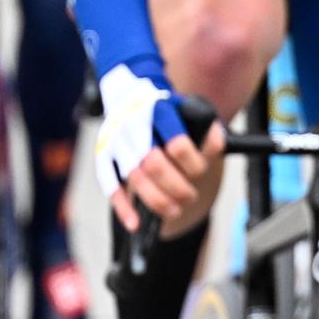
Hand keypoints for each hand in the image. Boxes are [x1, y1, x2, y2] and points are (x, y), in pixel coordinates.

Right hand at [94, 65, 222, 235]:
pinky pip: (109, 184)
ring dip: (156, 200)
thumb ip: (207, 128)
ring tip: (175, 210)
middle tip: (190, 197)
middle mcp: (133, 126)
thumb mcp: (189, 108)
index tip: (200, 171)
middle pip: (154, 165)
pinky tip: (135, 224)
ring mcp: (115, 141)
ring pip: (134, 178)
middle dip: (176, 187)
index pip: (178, 144)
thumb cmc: (165, 109)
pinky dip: (122, 207)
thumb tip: (215, 149)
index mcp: (159, 111)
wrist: (128, 94)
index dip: (193, 164)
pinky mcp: (103, 155)